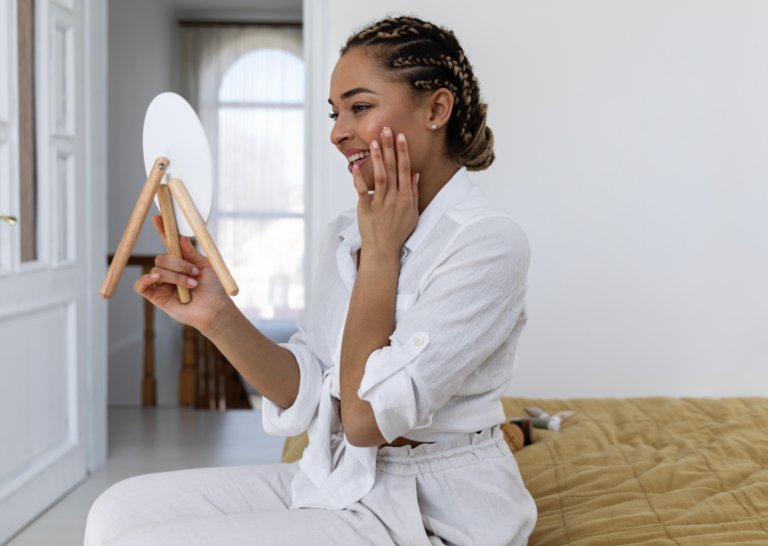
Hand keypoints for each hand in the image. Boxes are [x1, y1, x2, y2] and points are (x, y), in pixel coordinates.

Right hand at [134, 215, 233, 334]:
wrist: (216, 310)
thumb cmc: (214, 289)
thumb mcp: (205, 266)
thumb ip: (190, 253)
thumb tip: (180, 237)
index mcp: (181, 261)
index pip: (168, 243)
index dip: (162, 230)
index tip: (158, 217)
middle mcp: (170, 271)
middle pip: (161, 258)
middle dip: (178, 264)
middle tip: (194, 273)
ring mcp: (162, 284)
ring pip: (157, 270)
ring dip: (175, 276)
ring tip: (191, 285)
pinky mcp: (157, 297)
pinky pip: (141, 286)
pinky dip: (145, 280)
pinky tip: (156, 279)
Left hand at [352, 127, 418, 258]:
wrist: (383, 249)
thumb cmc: (399, 232)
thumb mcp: (412, 213)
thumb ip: (412, 193)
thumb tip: (414, 174)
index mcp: (405, 198)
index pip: (405, 170)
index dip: (402, 152)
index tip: (400, 136)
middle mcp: (394, 198)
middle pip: (392, 168)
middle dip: (389, 148)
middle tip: (386, 130)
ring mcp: (380, 203)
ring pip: (379, 176)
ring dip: (377, 158)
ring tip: (374, 141)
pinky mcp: (366, 209)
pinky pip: (362, 191)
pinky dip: (358, 179)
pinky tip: (355, 166)